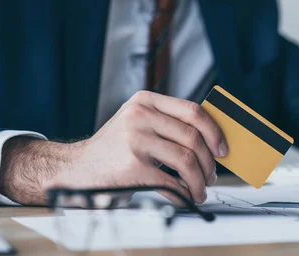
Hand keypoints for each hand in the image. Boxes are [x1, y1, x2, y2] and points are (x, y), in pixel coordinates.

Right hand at [0, 91, 227, 205]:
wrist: (75, 168)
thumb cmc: (114, 148)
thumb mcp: (138, 123)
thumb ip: (168, 124)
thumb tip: (212, 140)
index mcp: (146, 101)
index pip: (193, 111)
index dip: (214, 131)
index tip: (223, 148)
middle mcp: (140, 116)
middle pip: (193, 136)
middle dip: (209, 161)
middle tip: (212, 175)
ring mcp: (135, 140)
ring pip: (186, 160)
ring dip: (199, 180)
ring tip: (200, 190)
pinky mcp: (132, 166)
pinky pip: (171, 181)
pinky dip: (183, 193)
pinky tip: (184, 197)